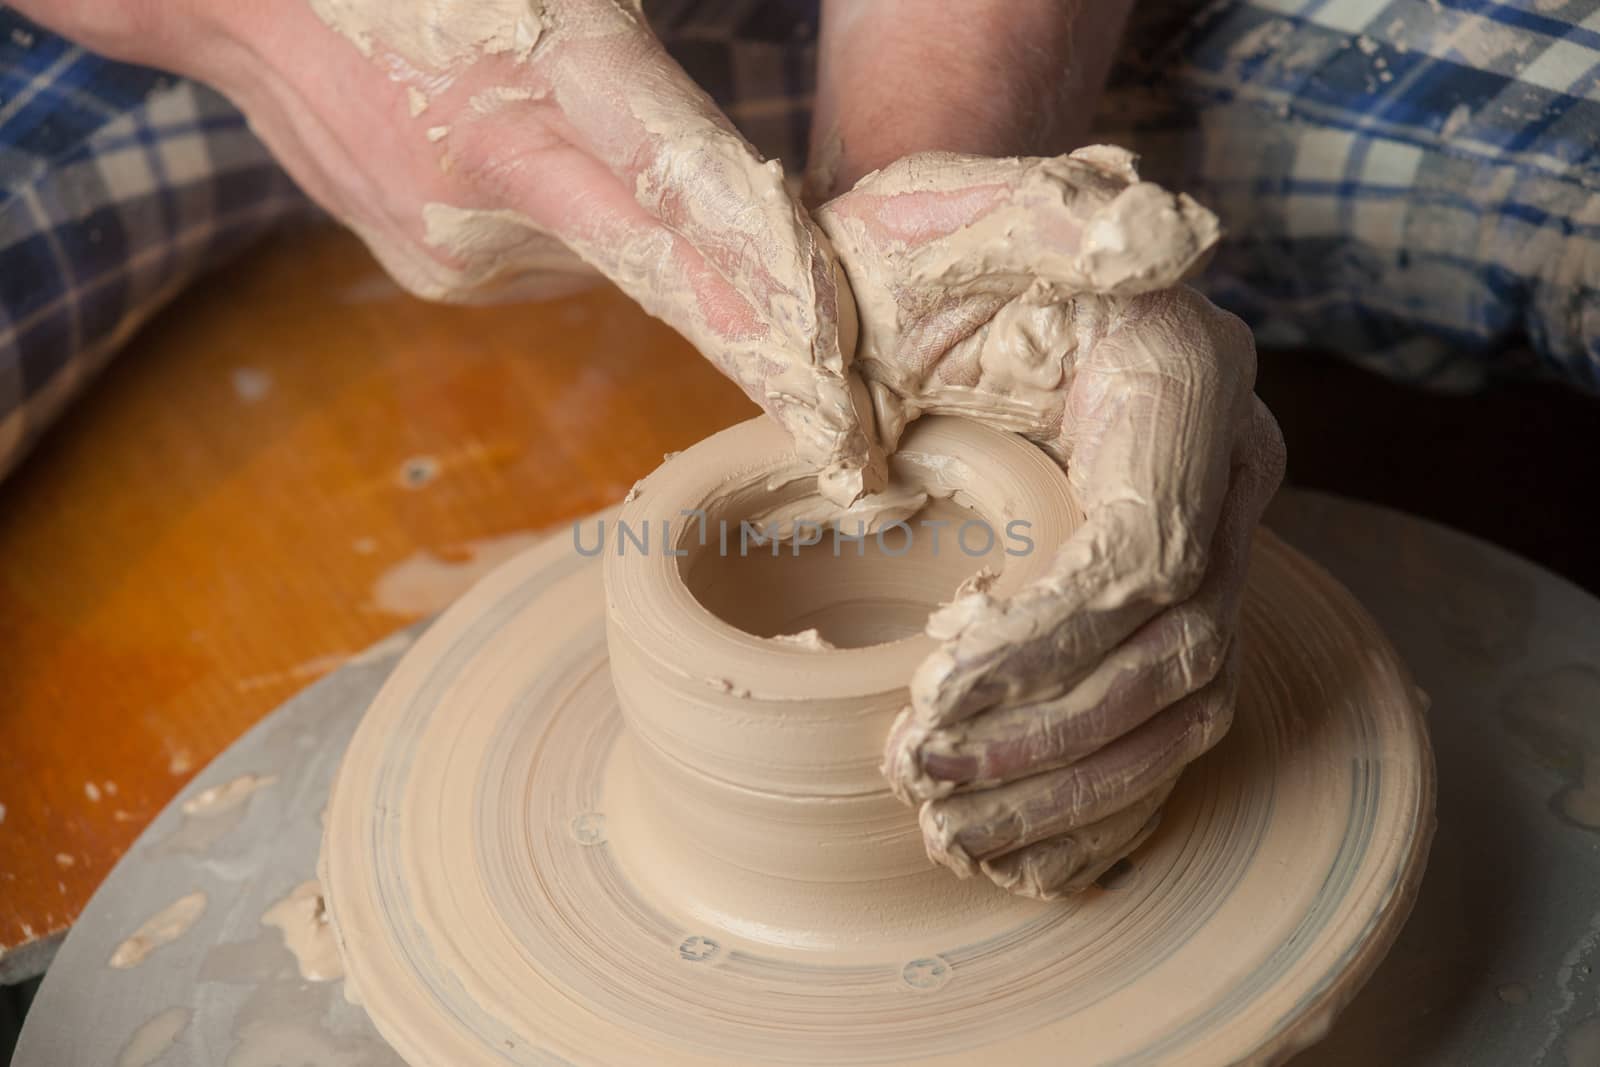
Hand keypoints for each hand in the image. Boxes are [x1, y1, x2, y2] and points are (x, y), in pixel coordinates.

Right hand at [21, 0, 880, 501]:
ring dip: (630, 220)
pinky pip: (548, 253)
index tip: (837, 373)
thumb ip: (630, 76)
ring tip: (544, 120)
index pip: (686, 198)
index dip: (766, 282)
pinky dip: (566, 220)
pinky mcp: (431, 270)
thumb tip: (733, 180)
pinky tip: (509, 153)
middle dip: (765, 348)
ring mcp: (455, 243)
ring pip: (611, 256)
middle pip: (671, 271)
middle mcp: (497, 188)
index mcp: (534, 86)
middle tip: (853, 429)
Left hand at [816, 148, 1285, 899]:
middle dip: (1047, 732)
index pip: (1149, 547)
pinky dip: (1097, 800)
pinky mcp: (1169, 591)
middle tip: (918, 773)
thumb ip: (1055, 221)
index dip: (1051, 637)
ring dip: (1068, 787)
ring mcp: (1206, 537)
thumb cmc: (926, 249)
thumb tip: (1170, 239)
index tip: (934, 680)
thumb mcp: (961, 217)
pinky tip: (1012, 849)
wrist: (934, 277)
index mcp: (1183, 381)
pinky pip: (1165, 722)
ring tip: (948, 829)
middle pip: (1177, 649)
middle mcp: (1221, 470)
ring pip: (1181, 704)